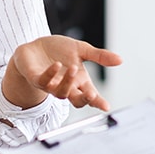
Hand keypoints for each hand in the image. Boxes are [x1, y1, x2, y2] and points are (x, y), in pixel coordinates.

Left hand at [4, 35, 121, 110]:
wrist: (34, 47)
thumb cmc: (58, 50)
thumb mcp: (81, 49)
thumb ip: (99, 56)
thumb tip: (120, 60)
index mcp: (79, 81)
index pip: (91, 95)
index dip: (98, 102)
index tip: (106, 106)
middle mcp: (65, 86)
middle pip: (77, 101)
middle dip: (84, 99)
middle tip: (91, 94)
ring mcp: (50, 84)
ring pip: (60, 92)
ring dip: (68, 82)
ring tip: (73, 67)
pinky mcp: (36, 78)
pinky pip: (43, 82)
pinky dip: (51, 74)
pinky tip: (57, 65)